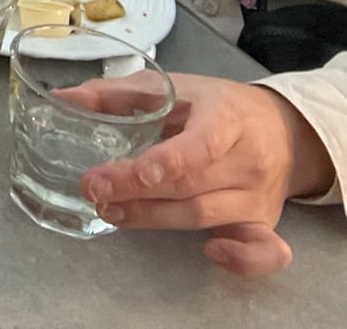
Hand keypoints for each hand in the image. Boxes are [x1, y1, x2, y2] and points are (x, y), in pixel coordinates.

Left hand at [67, 73, 334, 276]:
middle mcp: (248, 159)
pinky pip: (263, 249)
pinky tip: (210, 254)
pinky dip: (242, 260)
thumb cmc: (215, 105)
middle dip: (138, 190)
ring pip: (204, 214)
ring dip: (155, 218)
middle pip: (192, 183)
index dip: (173, 159)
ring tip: (111, 211)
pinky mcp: (263, 223)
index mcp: (226, 117)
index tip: (141, 172)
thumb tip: (63, 98)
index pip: (204, 142)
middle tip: (93, 188)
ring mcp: (257, 195)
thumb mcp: (173, 87)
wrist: (283, 130)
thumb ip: (117, 93)